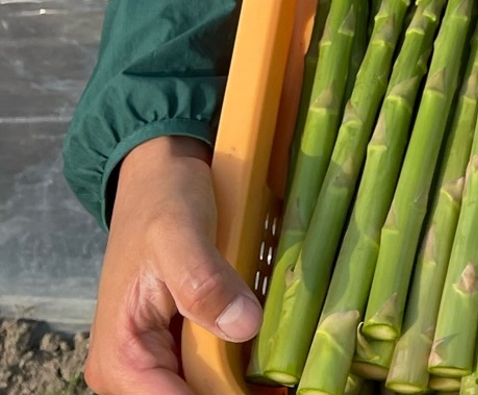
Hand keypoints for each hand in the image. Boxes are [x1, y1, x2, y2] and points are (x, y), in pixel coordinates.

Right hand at [85, 136, 262, 394]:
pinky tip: (270, 354)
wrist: (157, 173)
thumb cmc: (163, 200)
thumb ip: (204, 283)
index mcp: (121, 357)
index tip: (272, 393)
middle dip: (237, 390)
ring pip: (203, 386)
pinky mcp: (177, 339)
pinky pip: (209, 365)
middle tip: (286, 382)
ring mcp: (154, 357)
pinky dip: (237, 363)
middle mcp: (130, 370)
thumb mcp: (180, 234)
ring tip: (284, 374)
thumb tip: (243, 327)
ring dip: (239, 380)